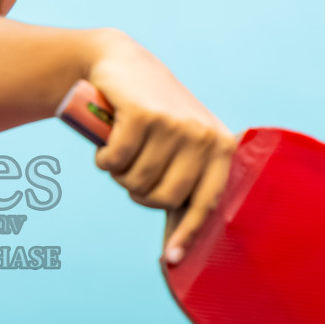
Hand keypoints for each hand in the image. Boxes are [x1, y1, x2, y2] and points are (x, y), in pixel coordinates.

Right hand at [85, 31, 237, 262]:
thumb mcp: (176, 147)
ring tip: (121, 149)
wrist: (120, 63)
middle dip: (139, 192)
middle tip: (131, 169)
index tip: (169, 260)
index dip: (187, 234)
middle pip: (164, 197)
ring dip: (119, 173)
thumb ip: (181, 187)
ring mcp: (175, 124)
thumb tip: (175, 253)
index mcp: (220, 147)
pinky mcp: (144, 114)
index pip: (206, 202)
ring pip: (137, 181)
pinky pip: (116, 161)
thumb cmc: (150, 116)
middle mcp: (204, 136)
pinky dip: (105, 159)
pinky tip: (106, 143)